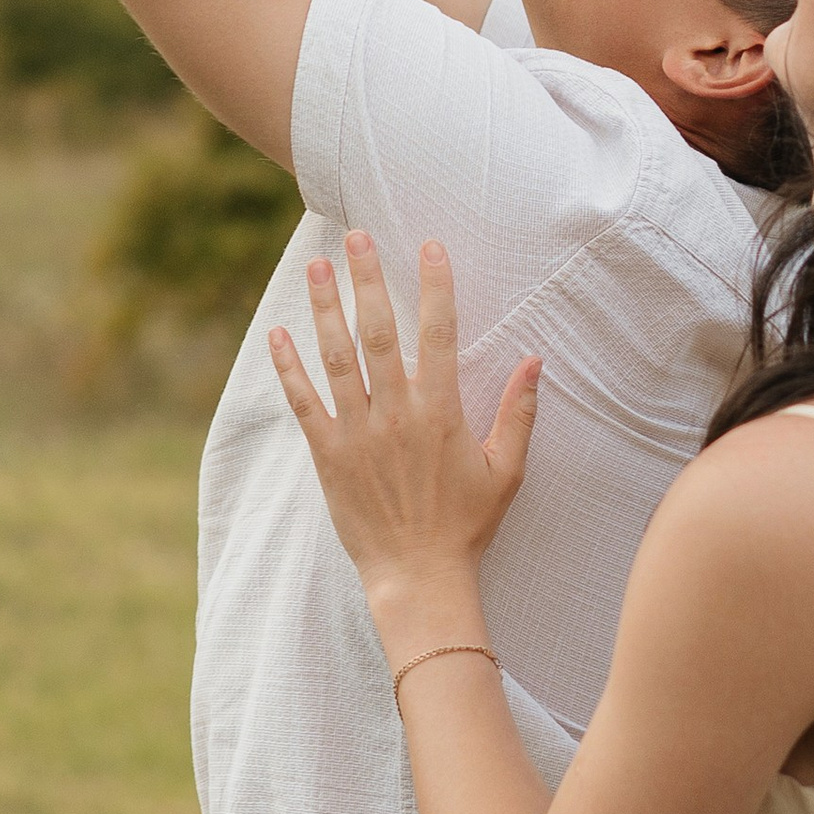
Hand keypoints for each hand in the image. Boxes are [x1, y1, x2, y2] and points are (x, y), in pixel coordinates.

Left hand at [269, 232, 540, 629]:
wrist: (418, 578)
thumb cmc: (466, 525)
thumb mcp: (506, 471)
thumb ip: (519, 413)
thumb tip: (536, 360)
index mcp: (441, 412)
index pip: (439, 334)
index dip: (435, 286)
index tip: (431, 246)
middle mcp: (396, 415)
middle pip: (380, 332)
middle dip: (369, 279)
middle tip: (357, 236)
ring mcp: (358, 433)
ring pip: (337, 358)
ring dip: (325, 309)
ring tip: (316, 266)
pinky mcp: (328, 456)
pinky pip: (304, 403)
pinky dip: (289, 368)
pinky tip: (277, 334)